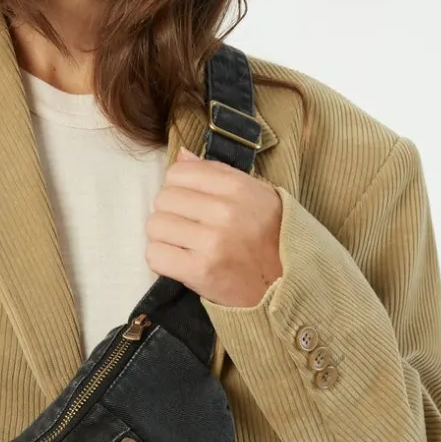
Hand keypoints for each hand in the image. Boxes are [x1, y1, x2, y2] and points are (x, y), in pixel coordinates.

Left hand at [145, 145, 282, 306]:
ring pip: (155, 225)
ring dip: (164, 237)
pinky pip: (155, 254)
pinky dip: (162, 259)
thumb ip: (217, 173)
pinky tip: (180, 261)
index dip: (178, 188)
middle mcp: (225, 211)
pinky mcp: (200, 270)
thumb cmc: (269, 239)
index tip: (190, 203)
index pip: (178, 172)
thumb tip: (180, 155)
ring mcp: (212, 242)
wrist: (285, 286)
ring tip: (184, 245)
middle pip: (164, 198)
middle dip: (170, 213)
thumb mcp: (256, 195)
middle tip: (188, 228)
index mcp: (238, 187)